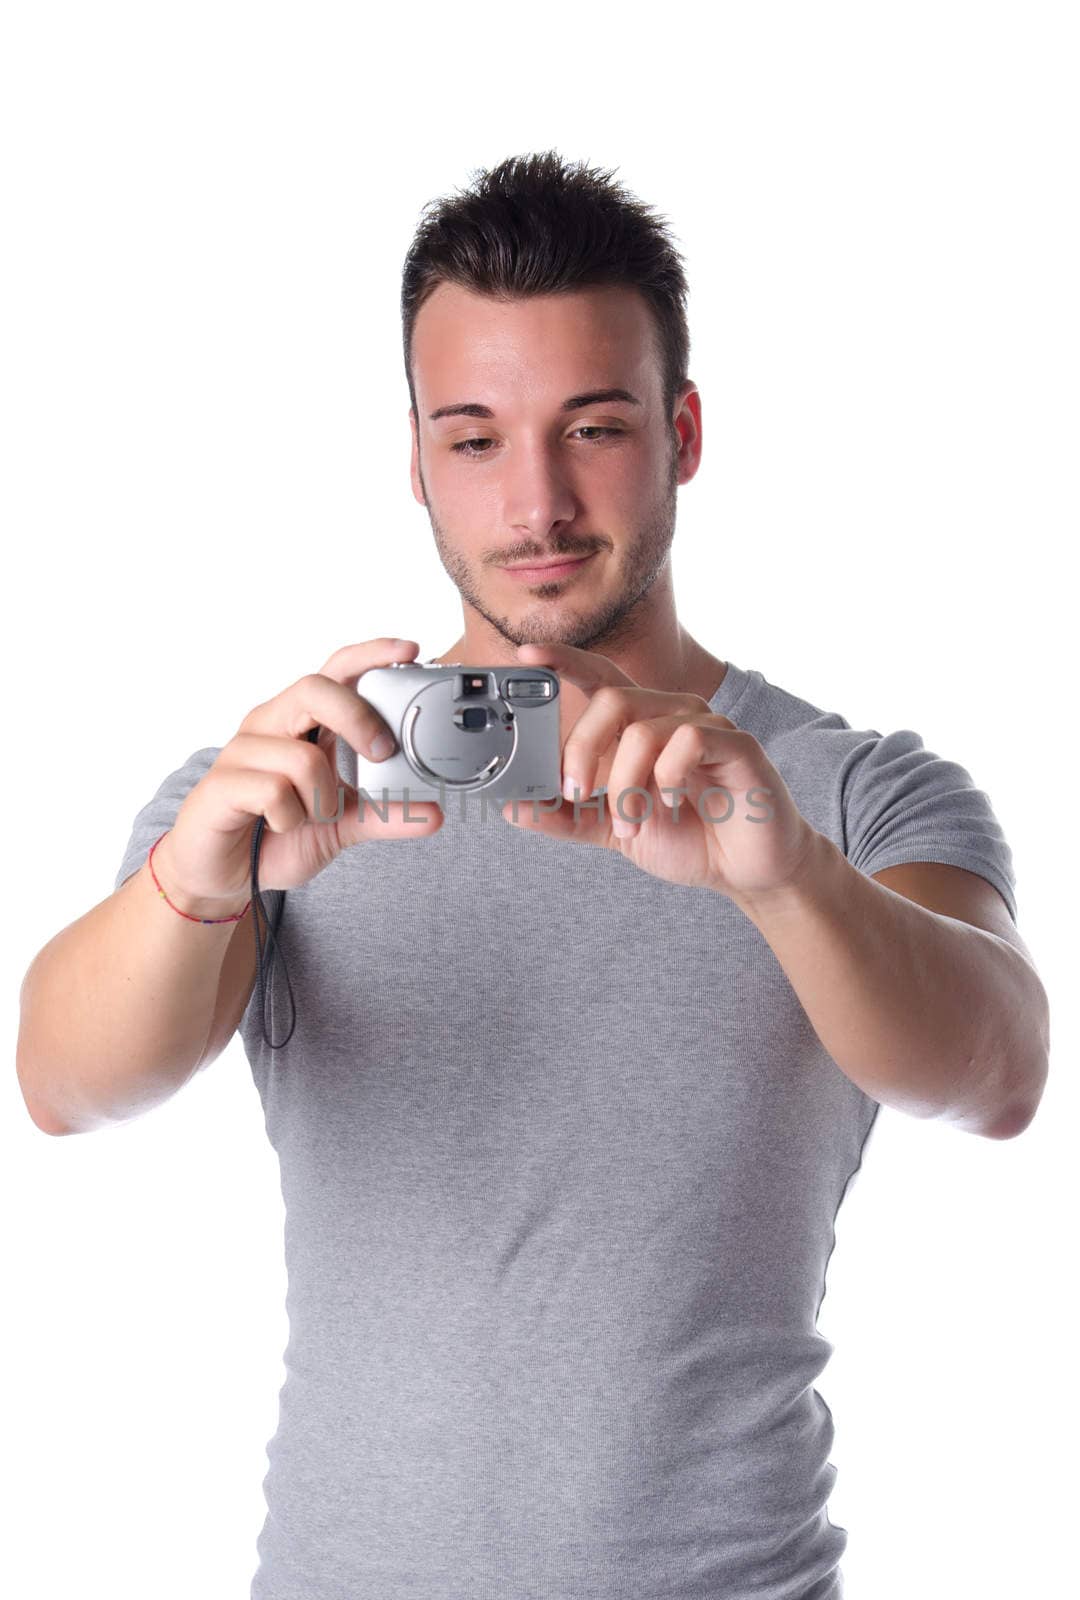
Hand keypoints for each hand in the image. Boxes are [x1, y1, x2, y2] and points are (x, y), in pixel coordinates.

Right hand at [156, 638, 442, 914]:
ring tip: (312, 816)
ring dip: (322, 798)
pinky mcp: (220, 783)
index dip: (370, 654)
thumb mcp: (342, 826)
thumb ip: (384, 815)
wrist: (219, 873)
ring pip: (301, 756)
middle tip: (381, 752)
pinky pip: (271, 791)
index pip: (336, 670)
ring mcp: (243, 751)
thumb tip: (434, 814)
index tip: (409, 651)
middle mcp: (272, 724)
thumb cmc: (275, 833)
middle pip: (315, 689)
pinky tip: (280, 825)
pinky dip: (290, 817)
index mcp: (303, 722)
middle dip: (356, 717)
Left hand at [501, 641, 820, 901]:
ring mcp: (707, 724)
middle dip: (582, 749)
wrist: (747, 871)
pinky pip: (690, 740)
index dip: (564, 660)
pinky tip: (671, 806)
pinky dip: (667, 778)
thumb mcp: (612, 830)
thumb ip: (566, 818)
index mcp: (640, 725)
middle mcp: (671, 713)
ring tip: (628, 824)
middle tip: (575, 794)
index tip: (526, 654)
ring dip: (625, 785)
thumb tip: (512, 807)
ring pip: (644, 729)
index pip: (599, 677)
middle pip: (611, 699)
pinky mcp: (739, 745)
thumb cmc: (686, 838)